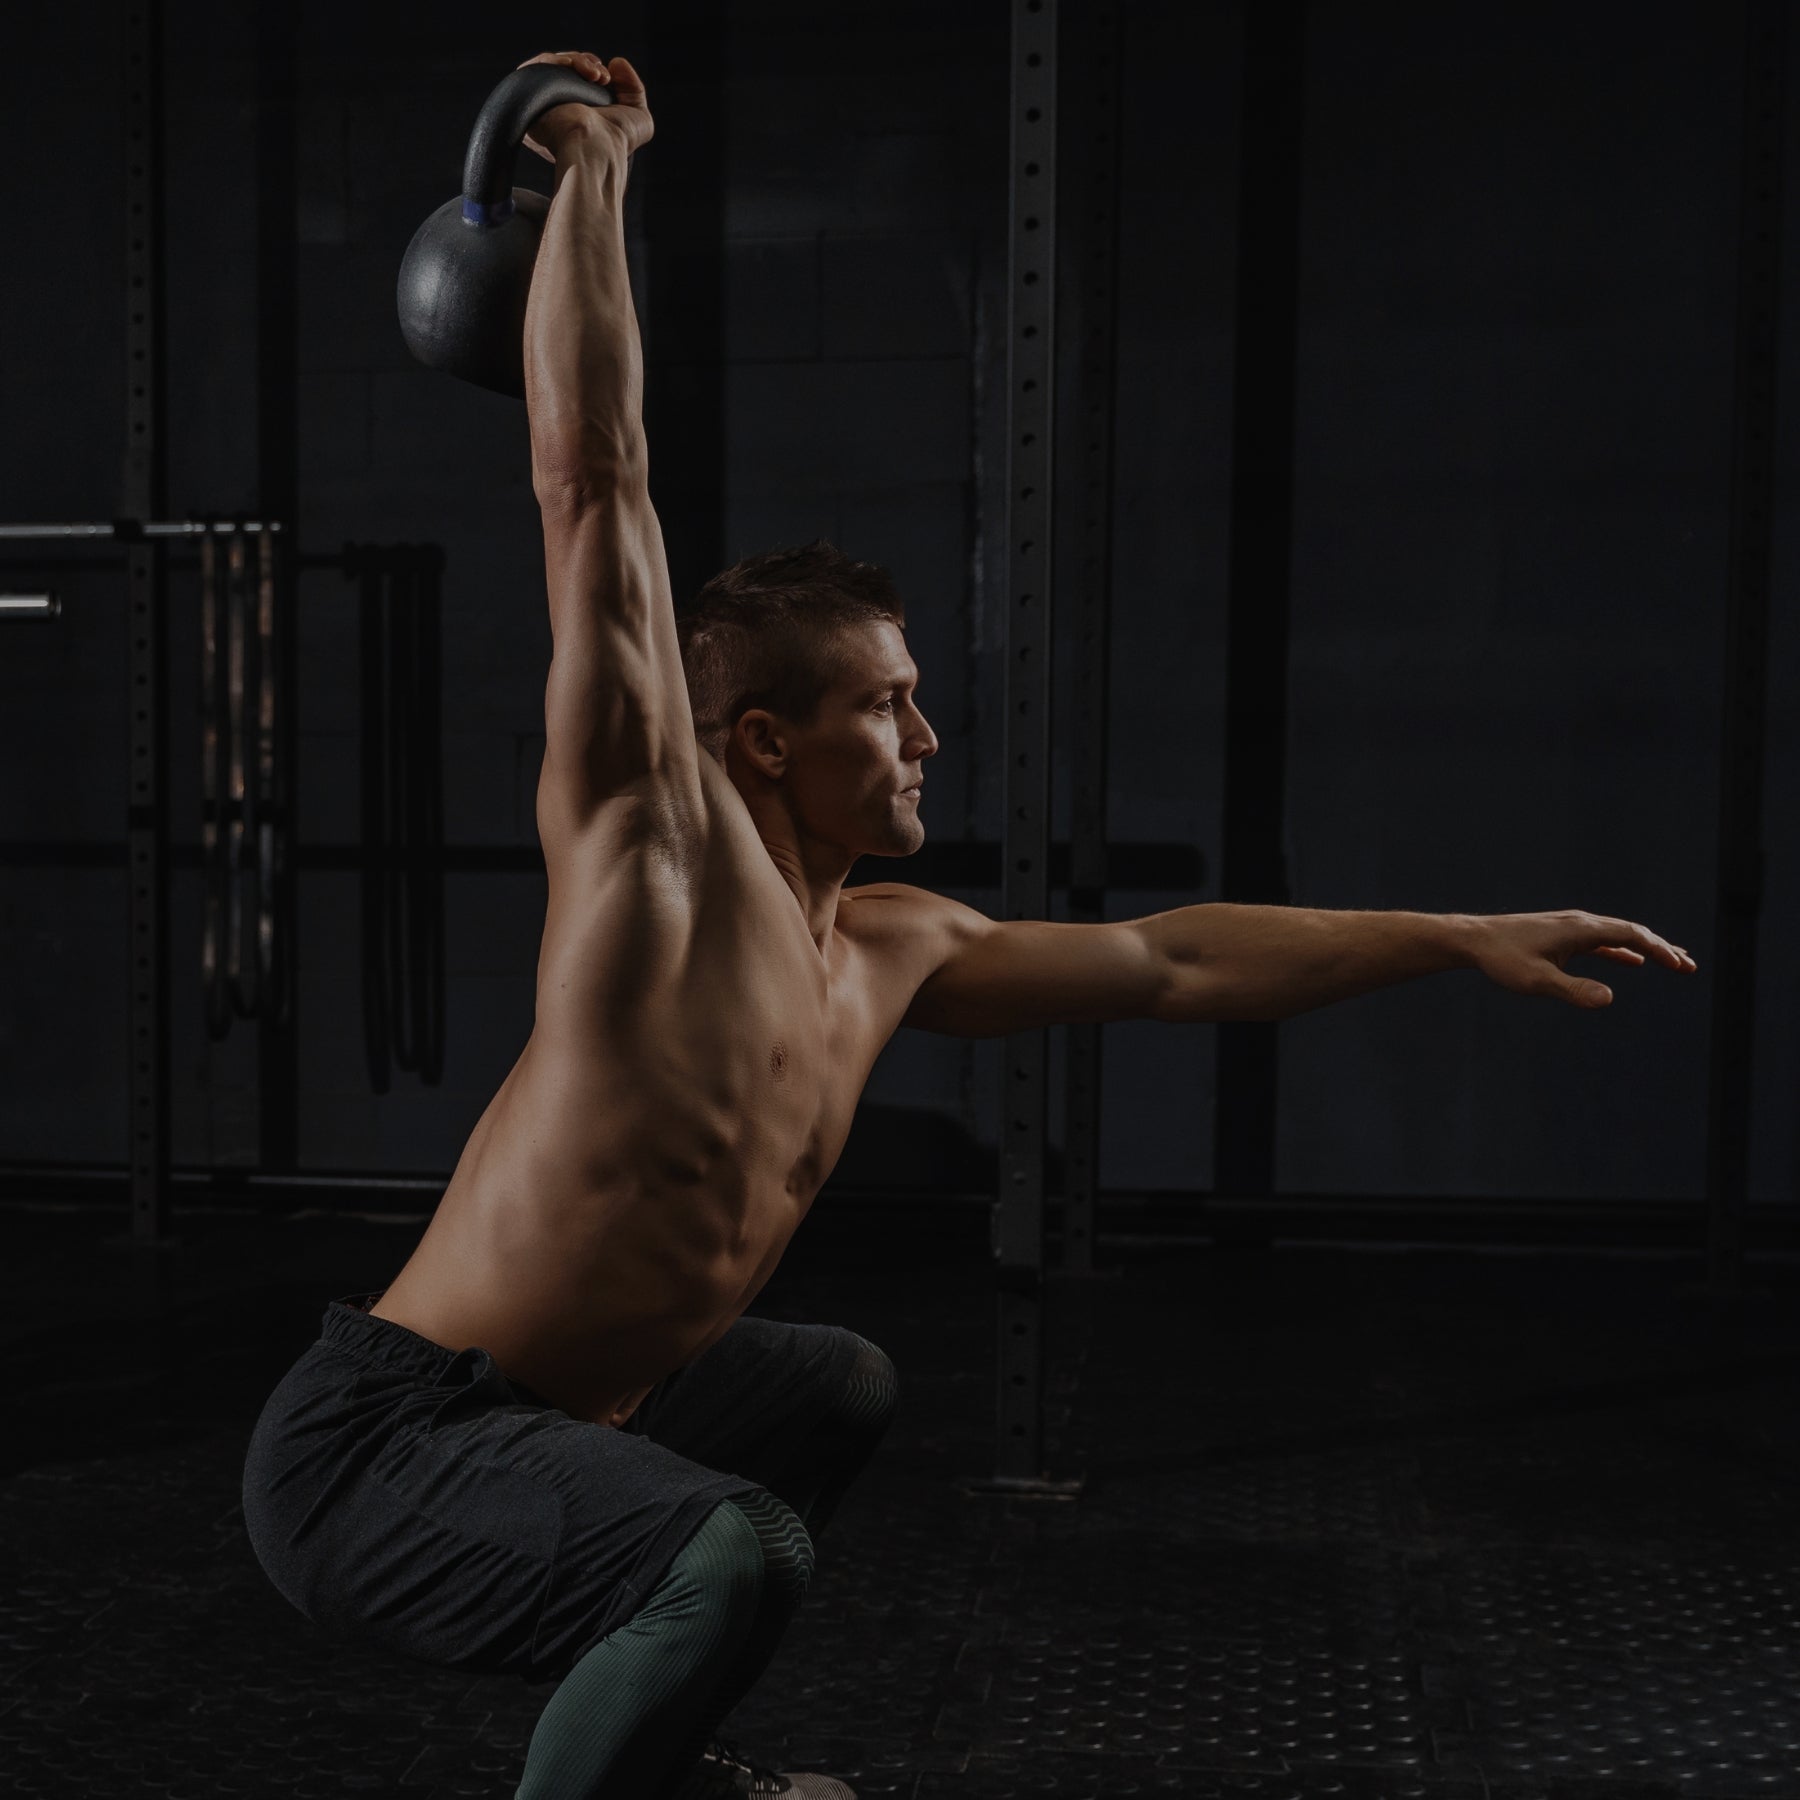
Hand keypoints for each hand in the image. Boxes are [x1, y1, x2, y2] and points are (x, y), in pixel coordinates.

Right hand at [515, 50, 653, 162]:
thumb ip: (633, 89)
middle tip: (602, 77)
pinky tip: (577, 68)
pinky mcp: (529, 96)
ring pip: (554, 65)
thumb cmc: (617, 141)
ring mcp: (543, 102)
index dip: (595, 70)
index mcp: (579, 115)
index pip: (581, 81)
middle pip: (567, 70)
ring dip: (578, 61)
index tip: (609, 78)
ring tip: (595, 75)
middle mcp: (559, 110)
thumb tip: (616, 62)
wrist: (595, 147)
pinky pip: (539, 66)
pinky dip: (559, 61)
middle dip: (588, 64)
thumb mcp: (639, 118)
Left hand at [1466, 909, 1696, 1008]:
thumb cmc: (1502, 960)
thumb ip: (1572, 990)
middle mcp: (1581, 922)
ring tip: (1672, 962)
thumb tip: (1608, 999)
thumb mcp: (1536, 981)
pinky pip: (1601, 941)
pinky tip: (1632, 961)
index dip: (1660, 949)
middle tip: (1688, 967)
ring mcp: (1571, 927)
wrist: (1473, 940)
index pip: (1632, 934)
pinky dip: (1622, 950)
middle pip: (1632, 931)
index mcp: (1581, 929)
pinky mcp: (1561, 935)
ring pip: (1618, 935)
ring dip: (1647, 948)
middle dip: (1662, 948)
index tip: (1682, 966)